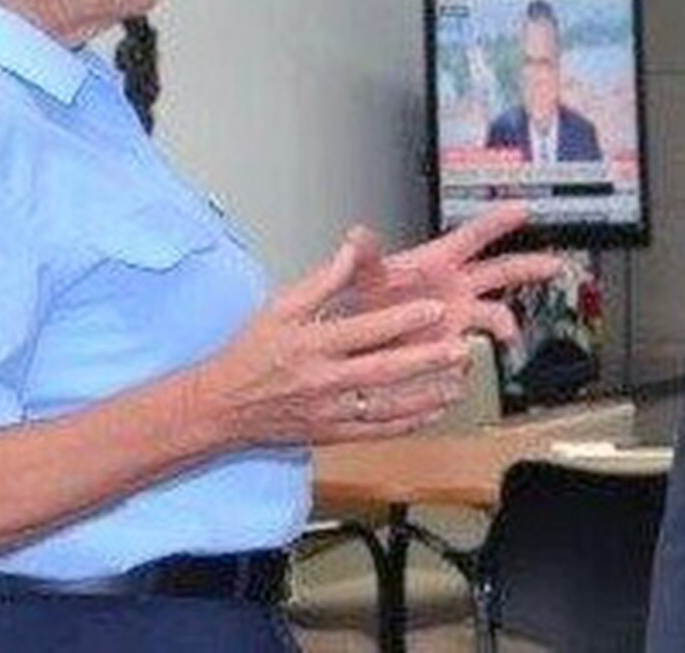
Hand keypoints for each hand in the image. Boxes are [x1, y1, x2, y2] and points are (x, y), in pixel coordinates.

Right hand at [200, 235, 472, 444]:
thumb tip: (352, 249)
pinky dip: (412, 422)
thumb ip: (323, 281)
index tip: (433, 307)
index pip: (364, 330)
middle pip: (383, 371)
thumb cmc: (250, 354)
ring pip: (388, 406)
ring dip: (428, 394)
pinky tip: (437, 409)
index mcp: (311, 345)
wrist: (222, 407)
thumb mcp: (281, 307)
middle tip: (461, 348)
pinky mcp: (334, 435)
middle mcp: (322, 381)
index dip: (401, 319)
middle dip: (426, 360)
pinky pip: (380, 431)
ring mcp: (330, 412)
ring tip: (459, 380)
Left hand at [353, 203, 563, 345]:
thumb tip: (357, 234)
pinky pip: (476, 348)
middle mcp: (455, 287)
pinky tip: (471, 362)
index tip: (522, 210)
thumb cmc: (365, 302)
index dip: (498, 222)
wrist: (361, 344)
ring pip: (497, 313)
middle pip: (502, 271)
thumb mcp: (365, 277)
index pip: (474, 236)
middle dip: (530, 267)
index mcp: (438, 262)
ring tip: (508, 337)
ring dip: (505, 324)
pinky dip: (475, 356)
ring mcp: (458, 315)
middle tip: (556, 265)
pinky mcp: (453, 344)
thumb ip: (365, 256)